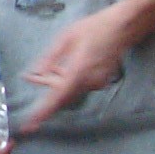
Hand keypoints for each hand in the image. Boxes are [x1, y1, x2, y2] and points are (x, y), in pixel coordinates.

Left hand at [15, 6, 133, 134]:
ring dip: (57, 83)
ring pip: (70, 91)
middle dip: (47, 86)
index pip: (57, 97)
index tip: (31, 126)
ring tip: (49, 68)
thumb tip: (35, 73)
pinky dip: (68, 80)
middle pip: (61, 95)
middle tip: (32, 75)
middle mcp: (89, 82)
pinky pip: (79, 86)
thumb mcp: (66, 38)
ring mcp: (97, 83)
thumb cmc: (94, 28)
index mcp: (78, 70)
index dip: (43, 112)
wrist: (123, 27)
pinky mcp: (101, 82)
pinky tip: (65, 67)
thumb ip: (50, 58)